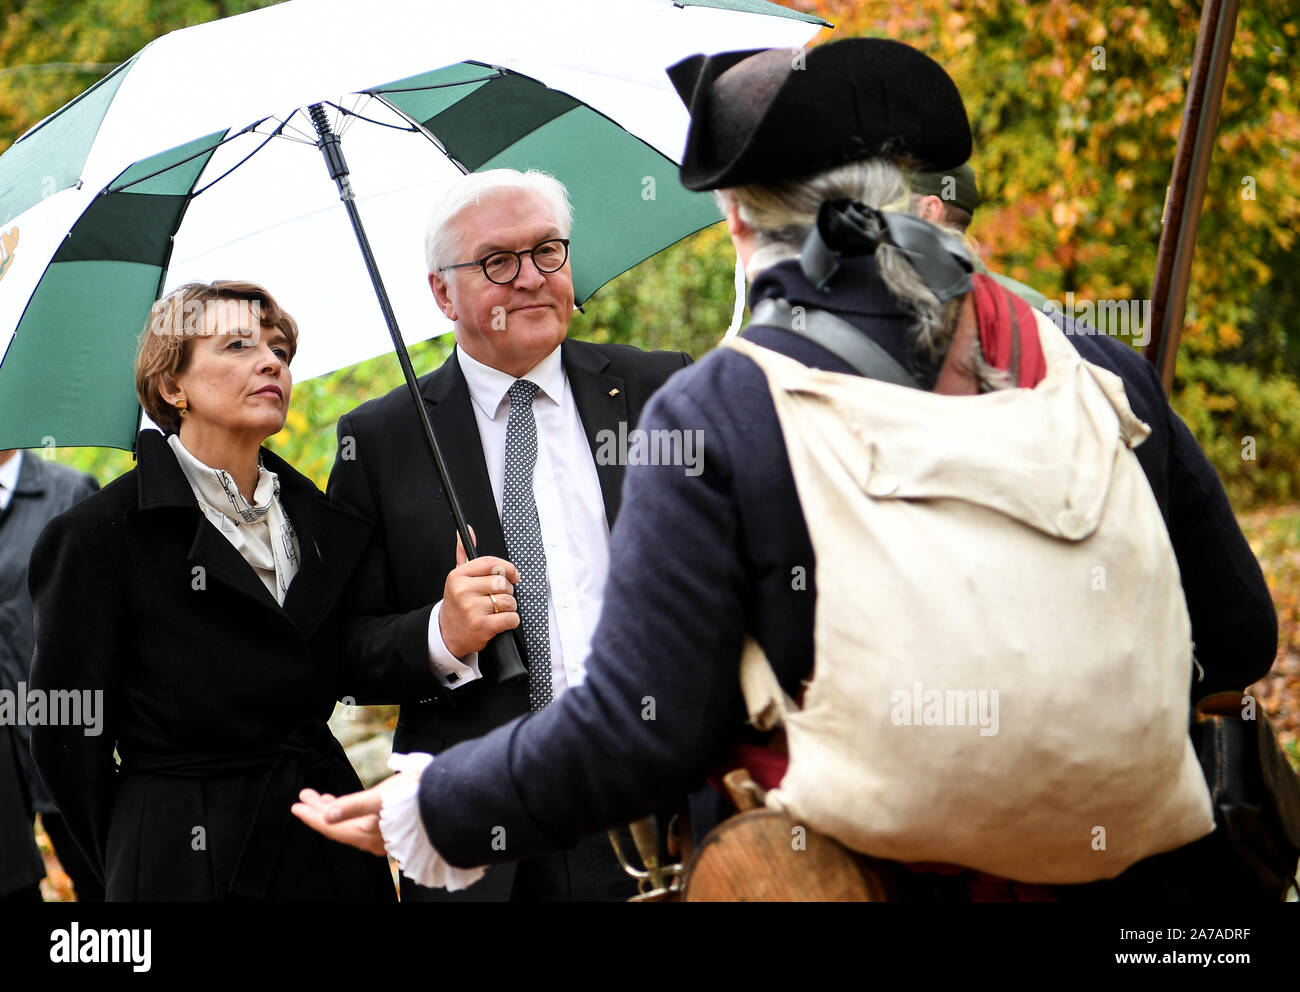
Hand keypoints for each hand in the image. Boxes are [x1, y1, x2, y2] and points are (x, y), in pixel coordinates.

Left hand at [290, 774, 412, 856]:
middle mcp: (373, 840)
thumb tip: (327, 815)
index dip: (311, 816)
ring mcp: (382, 836)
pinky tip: (347, 804)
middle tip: (305, 795)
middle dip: (319, 809)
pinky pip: (361, 823)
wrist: (447, 799)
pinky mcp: (391, 828)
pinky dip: (349, 812)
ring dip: (333, 809)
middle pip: (338, 826)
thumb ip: (353, 806)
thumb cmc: (416, 795)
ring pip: (349, 824)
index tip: (296, 805)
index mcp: (368, 834)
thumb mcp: (380, 797)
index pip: (331, 827)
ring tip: (321, 796)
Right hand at [439, 527, 519, 658]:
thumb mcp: (457, 578)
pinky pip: (511, 618)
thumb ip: (463, 553)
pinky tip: (501, 622)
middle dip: (507, 591)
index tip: (514, 575)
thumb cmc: (458, 604)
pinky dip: (512, 621)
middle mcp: (463, 591)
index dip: (507, 568)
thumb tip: (468, 530)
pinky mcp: (481, 626)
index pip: (490, 563)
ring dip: (510, 607)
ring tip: (497, 610)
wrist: (447, 634)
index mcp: (458, 576)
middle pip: (502, 583)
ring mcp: (471, 609)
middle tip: (499, 597)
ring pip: (509, 601)